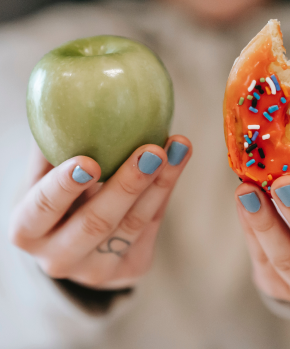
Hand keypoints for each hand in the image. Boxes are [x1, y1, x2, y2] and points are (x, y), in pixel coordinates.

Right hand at [9, 136, 191, 288]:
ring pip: (133, 225)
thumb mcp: (45, 179)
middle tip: (151, 151)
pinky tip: (176, 162)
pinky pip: (152, 225)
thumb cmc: (60, 201)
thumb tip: (65, 100)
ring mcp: (97, 271)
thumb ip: (52, 150)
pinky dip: (165, 191)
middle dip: (127, 185)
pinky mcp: (130, 269)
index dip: (64, 187)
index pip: (42, 209)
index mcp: (28, 232)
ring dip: (160, 182)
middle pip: (96, 222)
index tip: (88, 161)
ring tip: (178, 147)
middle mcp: (59, 259)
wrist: (77, 245)